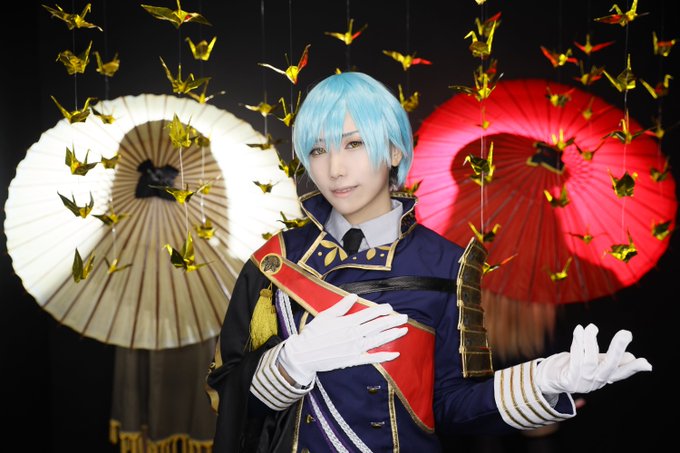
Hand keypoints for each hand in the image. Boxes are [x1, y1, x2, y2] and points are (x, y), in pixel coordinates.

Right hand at [278, 293, 407, 385]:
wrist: (304, 355)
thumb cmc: (312, 333)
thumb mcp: (325, 315)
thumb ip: (341, 306)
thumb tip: (354, 296)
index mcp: (348, 322)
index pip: (369, 314)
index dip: (381, 310)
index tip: (390, 307)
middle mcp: (354, 335)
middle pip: (378, 326)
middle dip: (393, 321)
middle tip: (405, 317)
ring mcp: (355, 348)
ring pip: (378, 340)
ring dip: (392, 335)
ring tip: (404, 330)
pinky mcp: (353, 360)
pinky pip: (372, 358)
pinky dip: (384, 356)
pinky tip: (395, 353)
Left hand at [535, 323, 651, 395]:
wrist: (552, 380)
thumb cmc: (577, 369)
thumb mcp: (596, 365)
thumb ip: (612, 360)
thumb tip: (633, 358)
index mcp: (605, 377)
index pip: (622, 372)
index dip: (633, 368)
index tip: (647, 364)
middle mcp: (596, 381)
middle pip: (609, 366)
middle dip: (618, 349)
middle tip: (626, 333)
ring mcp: (582, 382)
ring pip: (589, 360)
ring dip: (590, 341)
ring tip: (591, 327)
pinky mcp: (569, 380)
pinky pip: (574, 358)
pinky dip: (577, 343)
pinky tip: (579, 330)